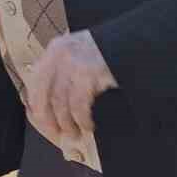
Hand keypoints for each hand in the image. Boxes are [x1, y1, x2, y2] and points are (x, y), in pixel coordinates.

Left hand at [27, 31, 117, 146]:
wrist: (141, 42)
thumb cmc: (112, 52)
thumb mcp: (82, 52)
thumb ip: (65, 70)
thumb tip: (51, 105)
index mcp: (56, 48)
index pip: (35, 81)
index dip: (36, 104)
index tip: (41, 121)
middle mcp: (61, 54)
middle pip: (44, 94)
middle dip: (48, 119)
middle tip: (56, 134)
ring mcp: (75, 62)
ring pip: (61, 102)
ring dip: (66, 123)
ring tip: (74, 134)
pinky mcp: (91, 73)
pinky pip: (79, 104)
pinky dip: (82, 119)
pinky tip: (88, 126)